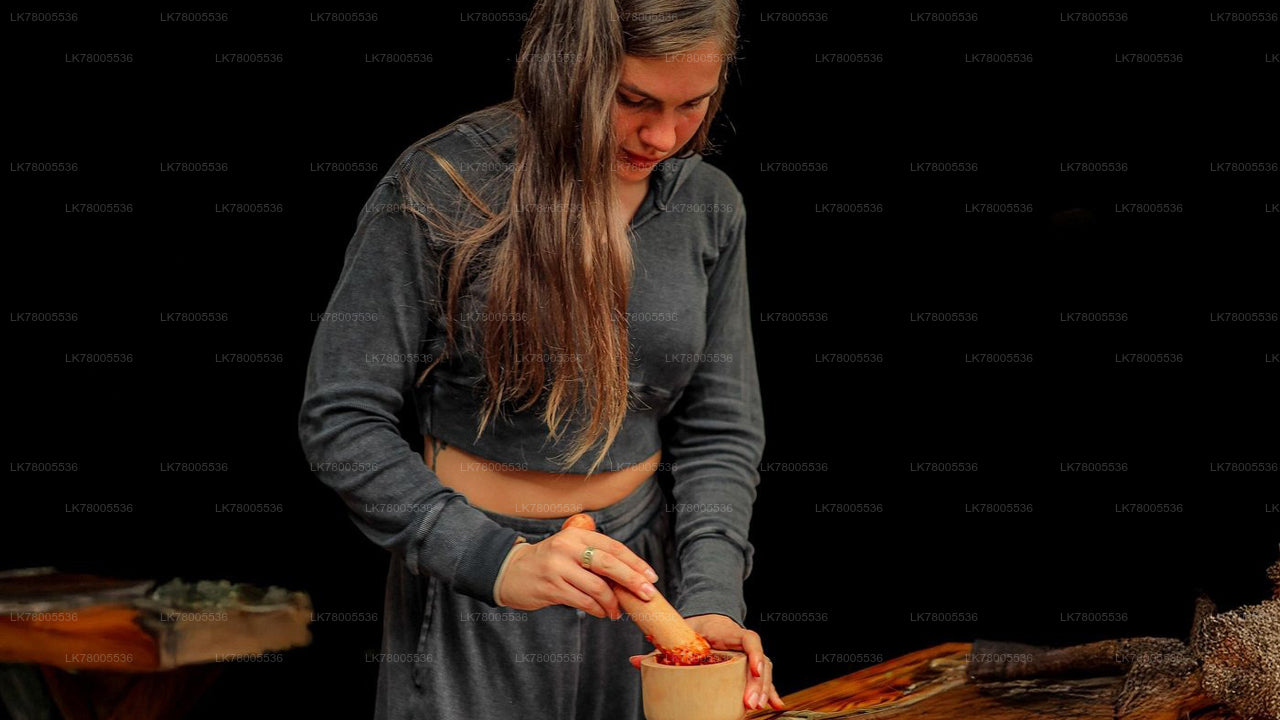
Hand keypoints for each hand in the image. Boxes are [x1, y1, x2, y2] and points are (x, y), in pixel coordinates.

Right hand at [497, 526, 659, 618]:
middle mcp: (567, 548)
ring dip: (613, 603)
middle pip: (609, 564)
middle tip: (646, 595)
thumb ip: (594, 554)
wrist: (510, 572)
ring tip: (618, 611)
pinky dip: (597, 610)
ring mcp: (558, 568)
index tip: (650, 577)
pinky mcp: (551, 588)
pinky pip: (583, 602)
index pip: (613, 547)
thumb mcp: (569, 548)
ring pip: (597, 587)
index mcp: (576, 535)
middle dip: (632, 581)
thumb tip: (630, 573)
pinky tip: (602, 613)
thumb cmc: (548, 562)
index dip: (635, 563)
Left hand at [628, 613, 784, 710]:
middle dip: (758, 682)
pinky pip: (763, 679)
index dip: (754, 653)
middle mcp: (742, 644)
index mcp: (728, 631)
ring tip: (756, 707)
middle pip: (760, 660)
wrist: (707, 618)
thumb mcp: (680, 631)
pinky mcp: (748, 668)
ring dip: (764, 689)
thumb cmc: (695, 626)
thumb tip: (635, 661)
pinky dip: (770, 691)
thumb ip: (661, 647)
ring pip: (764, 671)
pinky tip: (775, 705)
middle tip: (750, 702)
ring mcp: (748, 656)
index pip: (748, 639)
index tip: (753, 669)